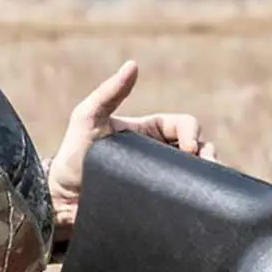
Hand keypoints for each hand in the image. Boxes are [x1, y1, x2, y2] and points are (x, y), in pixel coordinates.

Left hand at [46, 60, 218, 235]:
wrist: (61, 201)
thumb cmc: (73, 157)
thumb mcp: (88, 119)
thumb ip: (109, 93)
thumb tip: (133, 65)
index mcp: (150, 132)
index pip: (184, 125)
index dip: (192, 133)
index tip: (188, 150)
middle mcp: (159, 155)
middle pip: (198, 150)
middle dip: (209, 156)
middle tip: (209, 169)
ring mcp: (161, 181)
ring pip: (197, 177)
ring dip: (209, 180)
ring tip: (209, 192)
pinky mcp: (158, 206)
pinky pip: (184, 202)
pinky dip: (198, 202)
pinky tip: (200, 207)